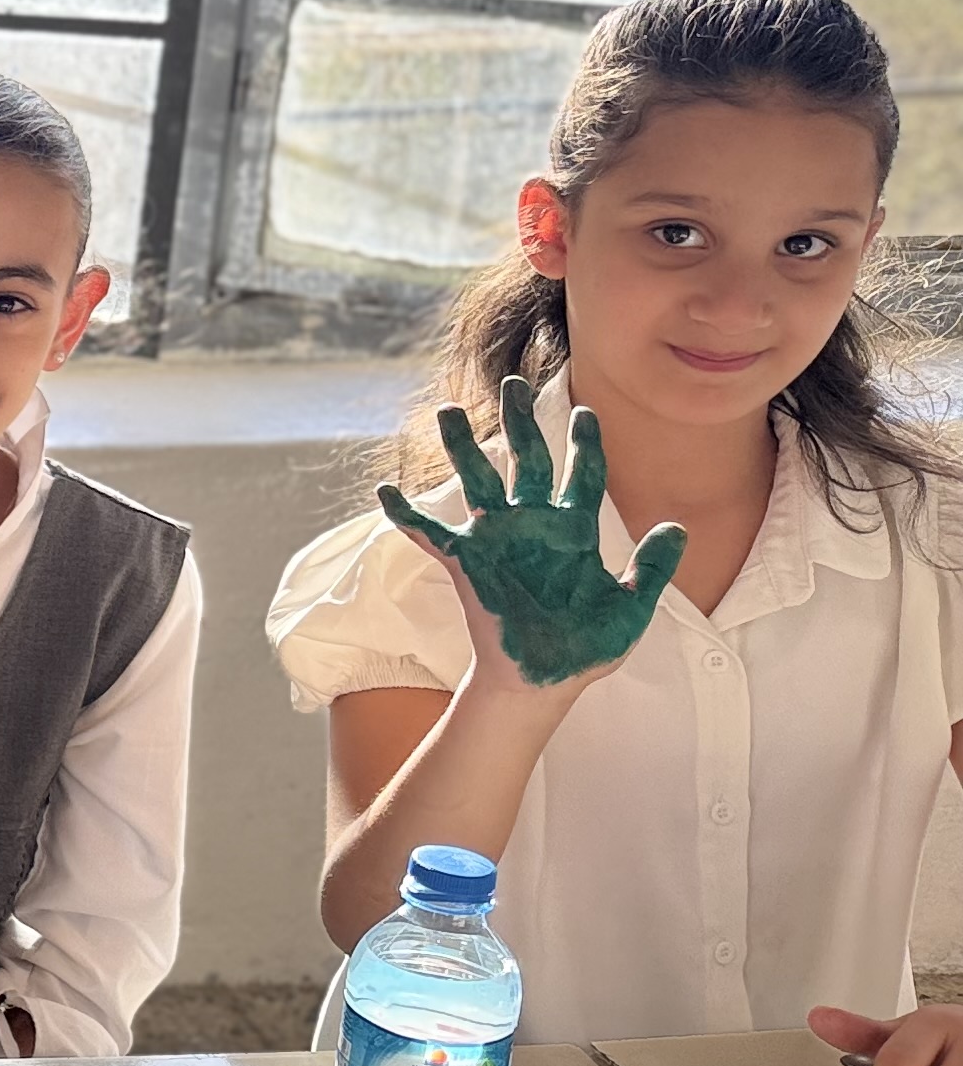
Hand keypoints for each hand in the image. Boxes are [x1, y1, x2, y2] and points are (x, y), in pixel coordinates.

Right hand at [379, 392, 683, 691]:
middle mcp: (534, 526)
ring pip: (478, 480)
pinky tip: (386, 490)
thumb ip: (652, 567)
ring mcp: (497, 541)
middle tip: (514, 383)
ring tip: (447, 409)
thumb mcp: (632, 608)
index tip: (586, 412)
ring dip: (462, 446)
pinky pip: (431, 531)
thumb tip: (679, 527)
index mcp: (575, 531)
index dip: (585, 442)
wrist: (543, 681)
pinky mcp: (467, 562)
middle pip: (527, 459)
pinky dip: (406, 513)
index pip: (583, 473)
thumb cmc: (588, 649)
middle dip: (521, 421)